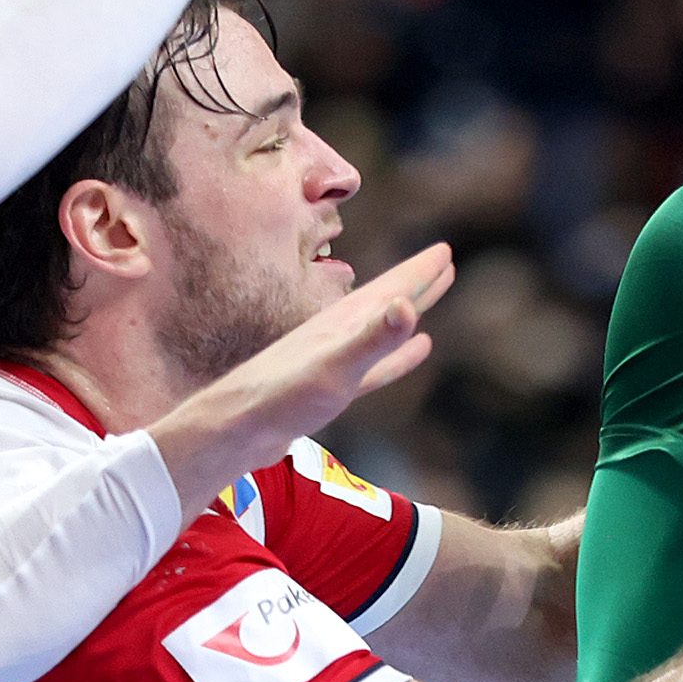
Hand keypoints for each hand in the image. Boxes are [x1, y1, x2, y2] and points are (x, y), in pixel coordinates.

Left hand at [146, 244, 453, 503]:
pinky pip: (376, 366)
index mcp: (343, 324)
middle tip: (444, 261)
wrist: (237, 430)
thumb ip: (371, 341)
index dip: (420, 272)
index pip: (391, 291)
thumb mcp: (334, 370)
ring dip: (405, 314)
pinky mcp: (331, 387)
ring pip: (380, 330)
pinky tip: (416, 352)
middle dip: (415, 281)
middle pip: (386, 301)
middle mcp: (339, 334)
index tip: (445, 251)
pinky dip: (398, 357)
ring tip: (423, 302)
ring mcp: (334, 360)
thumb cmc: (282, 400)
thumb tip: (406, 306)